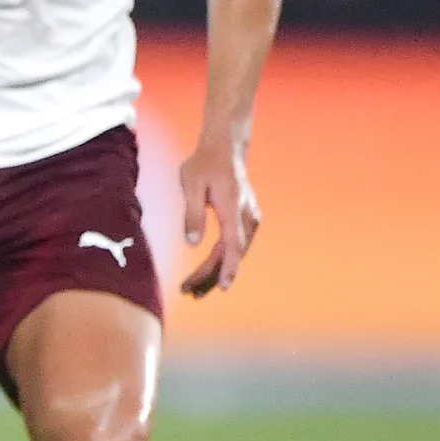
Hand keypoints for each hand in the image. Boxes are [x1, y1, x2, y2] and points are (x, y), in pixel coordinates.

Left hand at [177, 135, 260, 294]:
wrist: (225, 148)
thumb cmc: (204, 164)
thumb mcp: (191, 184)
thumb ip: (192, 213)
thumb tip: (192, 244)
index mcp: (232, 207)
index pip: (232, 244)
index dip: (227, 267)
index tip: (223, 287)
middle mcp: (246, 215)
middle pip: (232, 253)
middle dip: (212, 275)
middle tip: (189, 292)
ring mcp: (249, 218)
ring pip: (235, 251)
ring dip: (217, 270)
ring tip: (196, 289)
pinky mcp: (247, 219)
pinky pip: (236, 244)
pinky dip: (224, 259)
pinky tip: (209, 271)